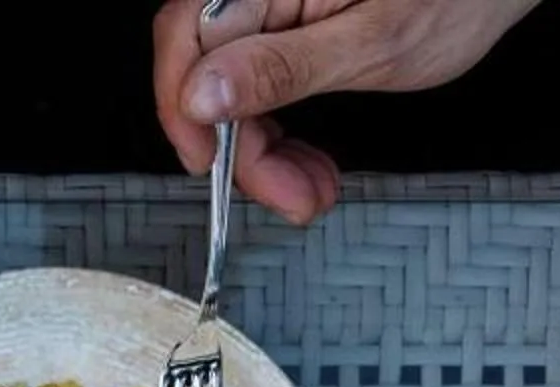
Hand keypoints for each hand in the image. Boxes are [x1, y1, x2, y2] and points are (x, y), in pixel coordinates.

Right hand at [150, 0, 544, 223]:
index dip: (186, 109)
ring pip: (227, 89)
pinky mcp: (287, 27)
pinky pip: (256, 84)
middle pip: (204, 70)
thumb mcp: (373, 44)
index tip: (210, 165)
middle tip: (286, 194)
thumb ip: (279, 68)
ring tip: (308, 190)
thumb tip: (199, 94)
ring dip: (259, 152)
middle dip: (237, 147)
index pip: (188, 39)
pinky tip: (304, 162)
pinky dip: (275, 134)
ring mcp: (275, 7)